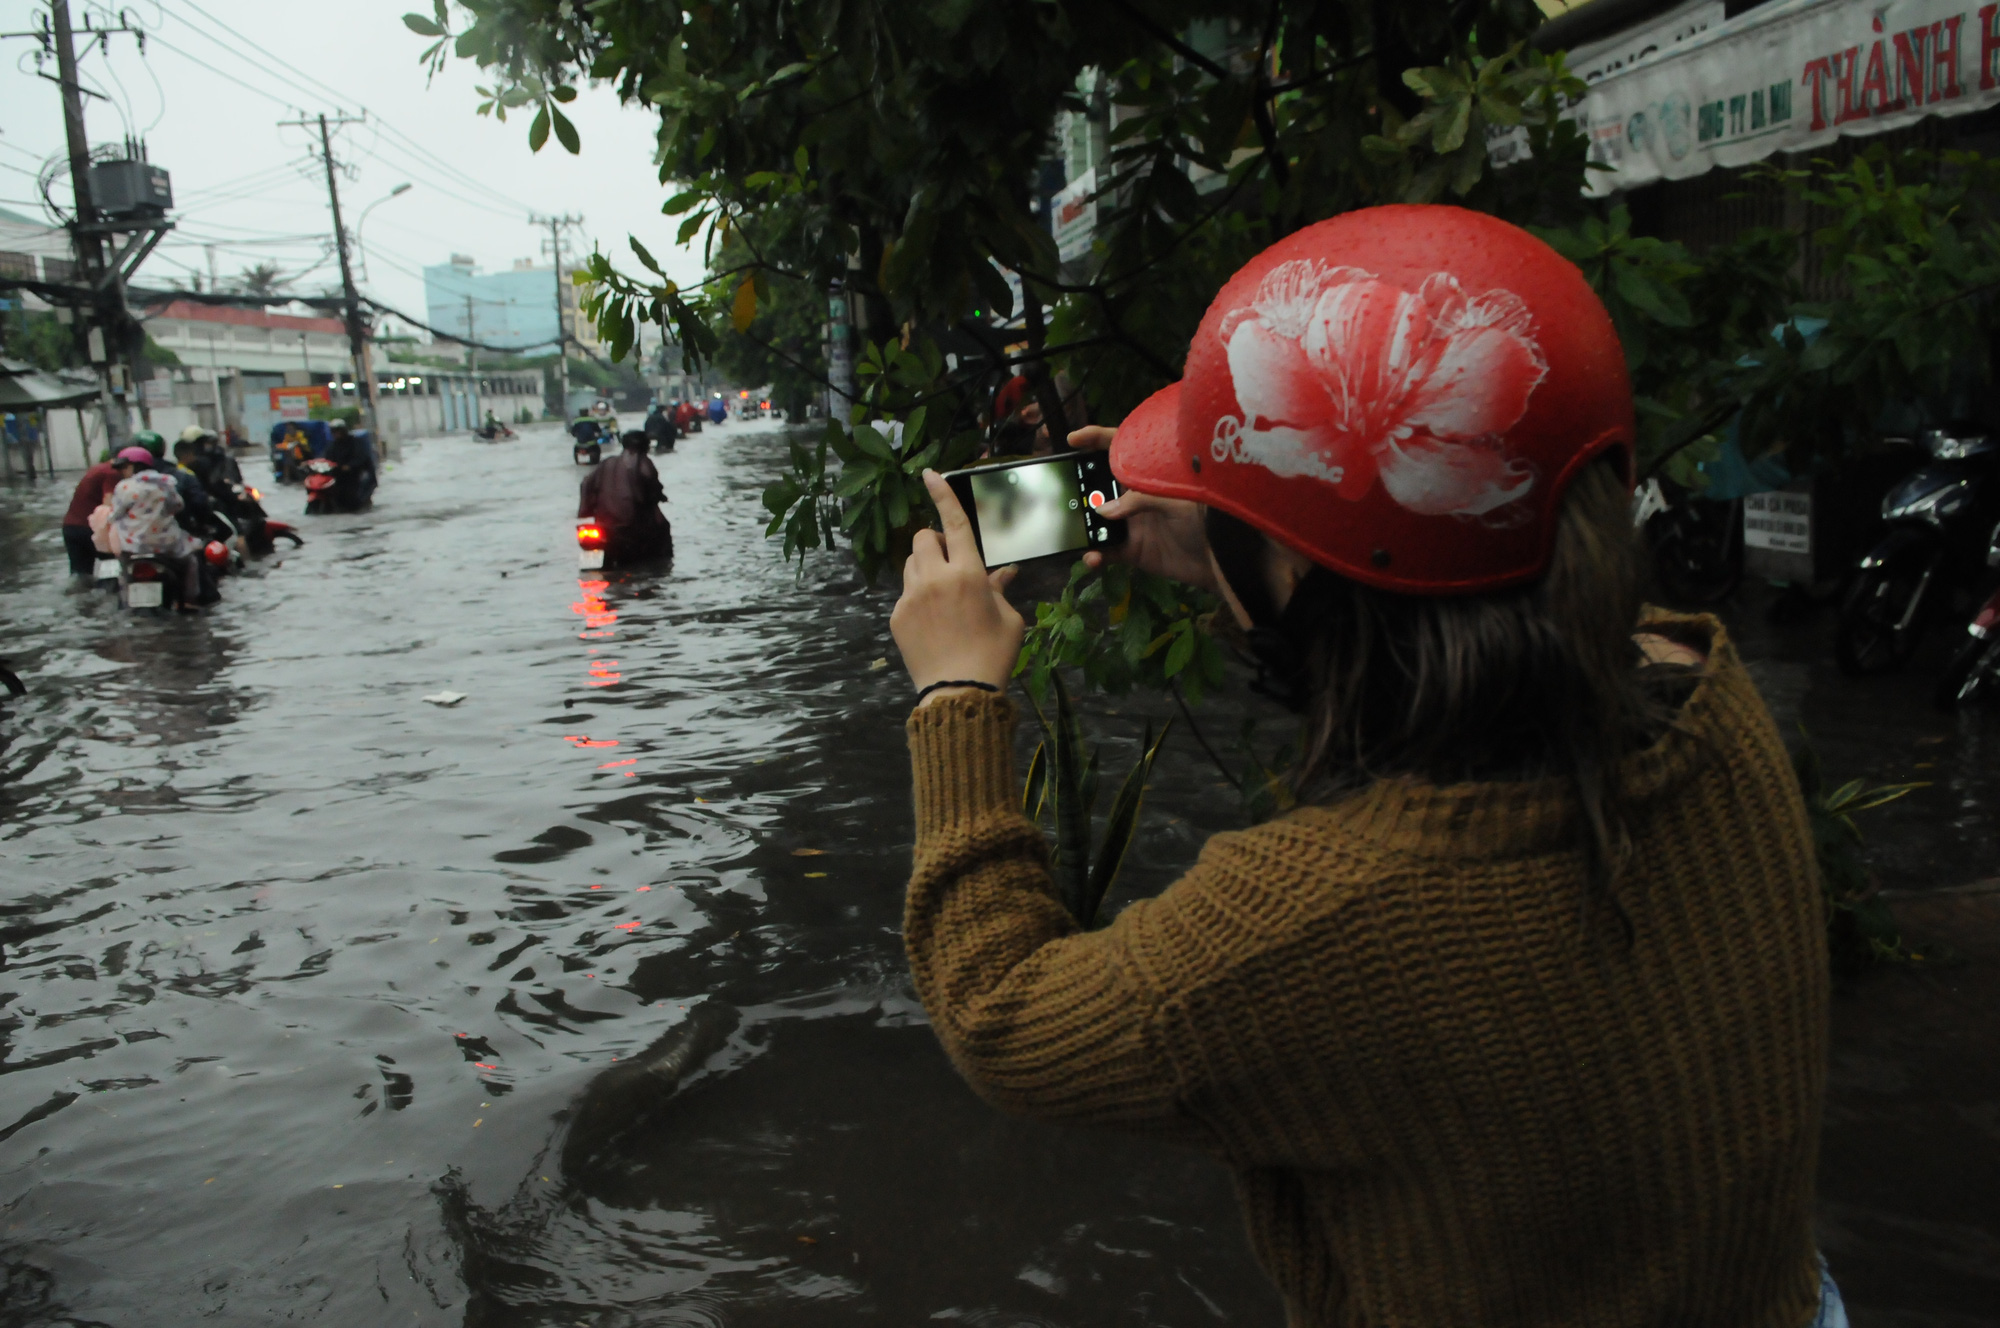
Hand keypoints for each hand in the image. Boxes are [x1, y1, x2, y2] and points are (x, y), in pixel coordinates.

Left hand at [891, 471, 1024, 702]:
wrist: (959, 693)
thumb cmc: (993, 655)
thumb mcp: (1009, 619)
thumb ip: (1000, 589)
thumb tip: (1002, 572)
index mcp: (967, 574)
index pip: (954, 522)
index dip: (942, 494)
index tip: (929, 473)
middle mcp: (935, 578)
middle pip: (924, 538)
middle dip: (937, 543)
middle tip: (952, 563)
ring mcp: (912, 597)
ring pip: (911, 563)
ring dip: (926, 568)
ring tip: (943, 594)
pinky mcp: (898, 616)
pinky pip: (906, 593)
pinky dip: (918, 597)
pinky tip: (934, 621)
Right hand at [1066, 426, 1216, 593]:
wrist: (1226, 561)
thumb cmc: (1210, 519)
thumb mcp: (1176, 499)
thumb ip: (1138, 500)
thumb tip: (1102, 512)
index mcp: (1151, 475)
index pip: (1122, 448)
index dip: (1097, 439)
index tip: (1073, 439)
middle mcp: (1139, 496)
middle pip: (1102, 484)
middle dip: (1081, 486)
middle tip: (1065, 490)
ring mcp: (1135, 523)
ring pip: (1099, 519)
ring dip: (1084, 523)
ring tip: (1073, 527)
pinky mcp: (1135, 550)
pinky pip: (1107, 551)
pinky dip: (1095, 555)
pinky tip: (1091, 557)